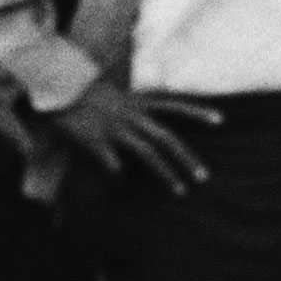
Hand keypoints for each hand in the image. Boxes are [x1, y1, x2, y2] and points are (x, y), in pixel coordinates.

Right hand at [45, 80, 219, 193]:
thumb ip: (137, 109)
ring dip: (167, 173)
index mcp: (138, 102)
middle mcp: (132, 115)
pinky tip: (122, 183)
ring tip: (181, 192)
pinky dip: (119, 173)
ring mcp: (115, 129)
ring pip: (148, 153)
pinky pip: (112, 162)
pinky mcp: (96, 140)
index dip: (198, 112)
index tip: (221, 120)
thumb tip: (151, 122)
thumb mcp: (118, 98)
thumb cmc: (88, 95)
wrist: (58, 88)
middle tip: (204, 177)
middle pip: (167, 138)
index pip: (175, 105)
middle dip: (188, 158)